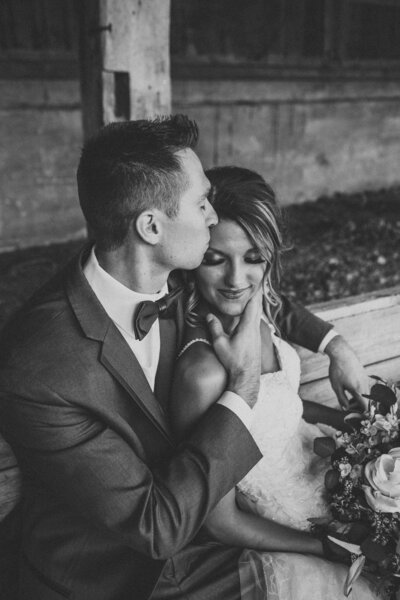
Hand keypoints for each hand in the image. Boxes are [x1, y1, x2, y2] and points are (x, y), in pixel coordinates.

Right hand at [206, 291, 261, 407]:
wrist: (247, 377)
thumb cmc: (234, 361)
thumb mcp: (220, 344)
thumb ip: (215, 328)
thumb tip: (208, 316)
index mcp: (248, 325)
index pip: (253, 302)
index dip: (254, 289)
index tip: (255, 278)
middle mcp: (255, 327)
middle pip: (258, 305)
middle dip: (256, 292)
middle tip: (254, 280)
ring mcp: (257, 333)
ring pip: (258, 312)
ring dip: (255, 302)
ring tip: (251, 292)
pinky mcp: (256, 338)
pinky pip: (256, 319)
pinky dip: (254, 311)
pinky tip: (249, 311)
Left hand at [324, 335, 369, 410]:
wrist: (342, 353)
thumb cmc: (337, 370)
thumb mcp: (336, 386)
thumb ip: (341, 399)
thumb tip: (345, 408)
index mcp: (358, 390)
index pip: (365, 407)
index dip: (360, 412)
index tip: (352, 411)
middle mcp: (365, 385)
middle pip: (366, 402)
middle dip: (357, 405)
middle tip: (346, 403)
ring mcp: (366, 380)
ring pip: (366, 394)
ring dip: (358, 398)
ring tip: (346, 395)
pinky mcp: (364, 375)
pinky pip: (364, 387)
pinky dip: (359, 391)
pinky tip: (349, 387)